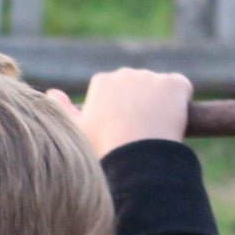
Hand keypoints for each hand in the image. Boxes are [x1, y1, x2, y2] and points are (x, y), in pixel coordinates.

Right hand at [47, 68, 191, 158]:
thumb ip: (64, 109)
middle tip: (141, 136)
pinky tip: (174, 122)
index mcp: (102, 83)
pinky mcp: (175, 83)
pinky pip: (182, 88)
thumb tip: (53, 92)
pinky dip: (182, 102)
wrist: (136, 160)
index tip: (122, 134)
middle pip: (139, 89)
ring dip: (161, 105)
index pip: (116, 94)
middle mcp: (126, 73)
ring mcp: (152, 77)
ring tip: (156, 133)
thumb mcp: (77, 131)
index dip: (121, 115)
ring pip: (161, 90)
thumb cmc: (103, 150)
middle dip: (141, 106)